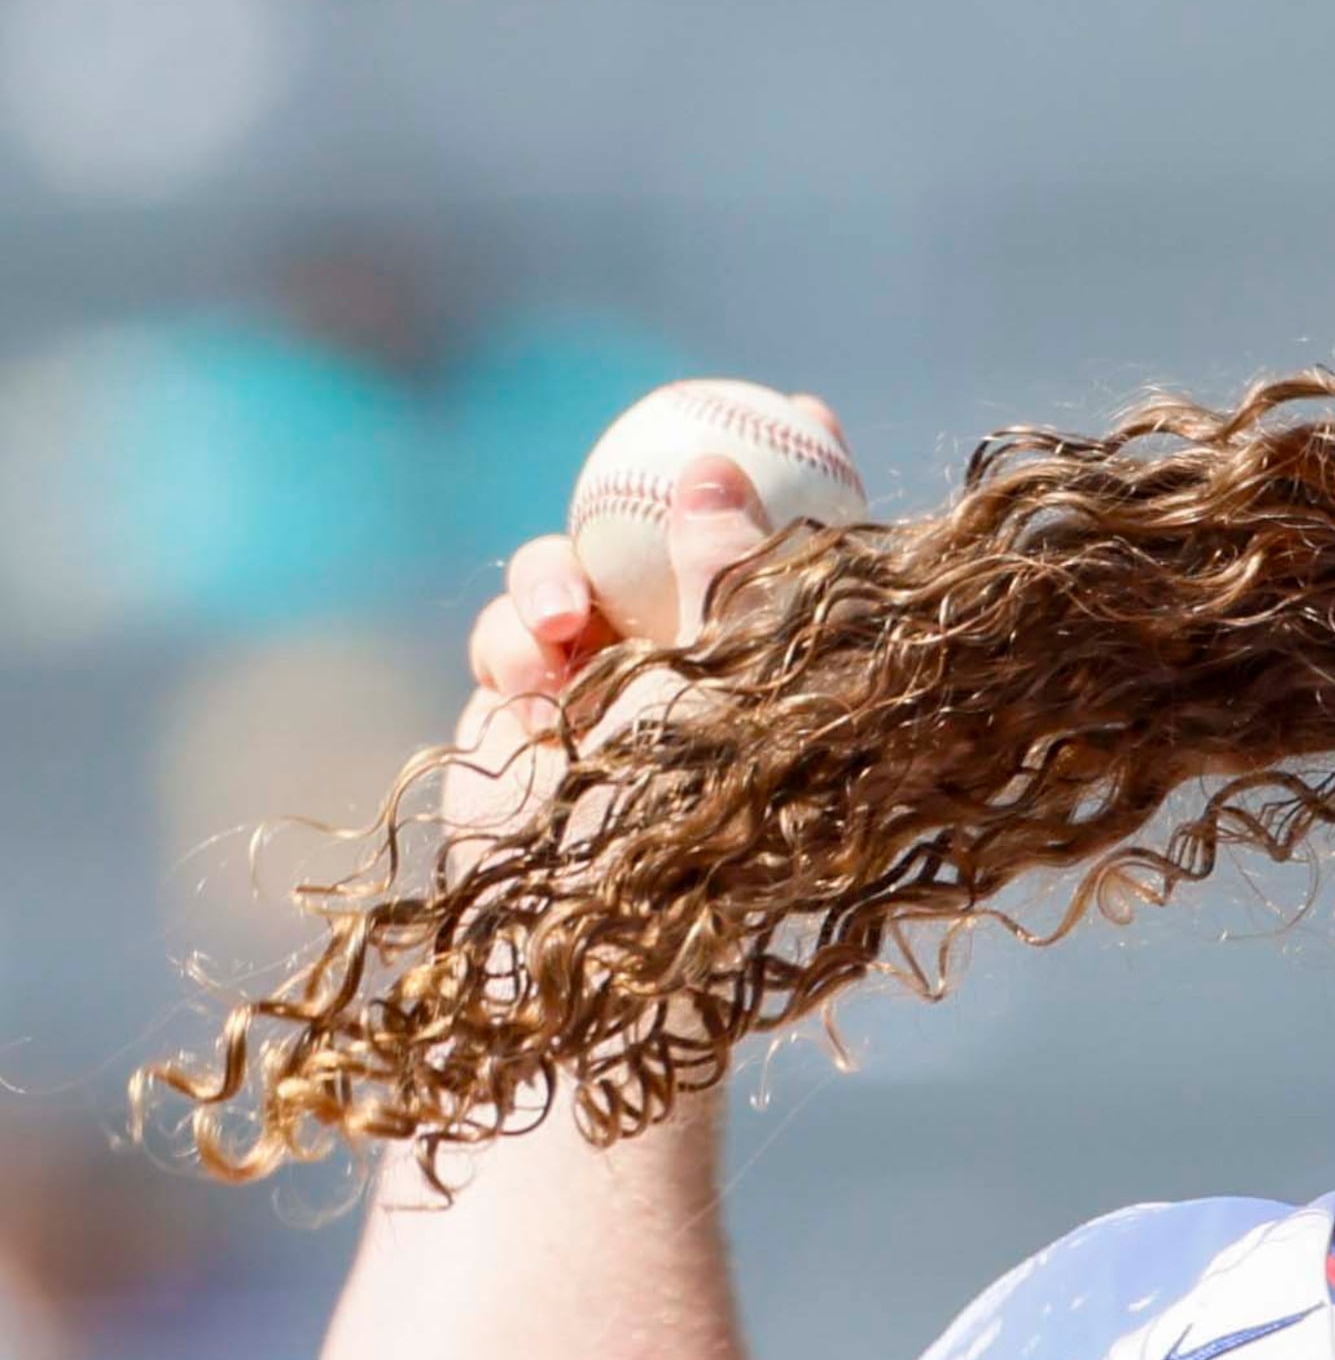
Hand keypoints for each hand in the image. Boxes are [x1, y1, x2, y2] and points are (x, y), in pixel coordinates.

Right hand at [442, 396, 840, 845]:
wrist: (582, 949)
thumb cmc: (683, 828)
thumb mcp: (724, 692)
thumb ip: (722, 577)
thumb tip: (714, 468)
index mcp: (769, 671)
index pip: (792, 548)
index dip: (802, 470)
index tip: (806, 410)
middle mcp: (688, 669)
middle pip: (666, 535)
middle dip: (653, 493)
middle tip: (669, 467)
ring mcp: (595, 688)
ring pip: (567, 570)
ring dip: (552, 576)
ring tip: (563, 624)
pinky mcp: (515, 716)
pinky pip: (504, 634)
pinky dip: (509, 644)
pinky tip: (528, 695)